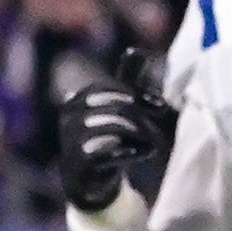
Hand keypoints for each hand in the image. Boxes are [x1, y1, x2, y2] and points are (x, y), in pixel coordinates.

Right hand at [52, 75, 174, 212]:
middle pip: (116, 108)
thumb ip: (126, 82)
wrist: (86, 180)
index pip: (110, 89)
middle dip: (143, 118)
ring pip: (115, 128)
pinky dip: (131, 152)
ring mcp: (71, 140)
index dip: (137, 95)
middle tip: (159, 131)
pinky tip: (144, 153)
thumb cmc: (104, 138)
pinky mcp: (78, 164)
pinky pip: (109, 153)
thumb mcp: (114, 108)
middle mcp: (70, 117)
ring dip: (142, 135)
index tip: (161, 107)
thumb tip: (137, 51)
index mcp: (77, 100)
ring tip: (155, 145)